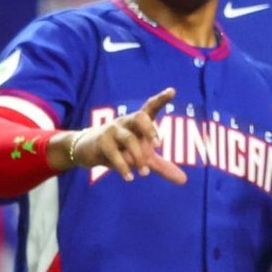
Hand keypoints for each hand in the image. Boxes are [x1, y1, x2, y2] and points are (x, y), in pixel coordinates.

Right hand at [64, 88, 187, 183]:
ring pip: (129, 139)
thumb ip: (162, 167)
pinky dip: (123, 167)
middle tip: (159, 145)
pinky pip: (114, 153)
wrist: (87, 151)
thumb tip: (184, 180)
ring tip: (144, 173)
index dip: (161, 99)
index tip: (172, 91)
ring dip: (139, 158)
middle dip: (150, 129)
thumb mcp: (143, 157)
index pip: (150, 107)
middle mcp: (126, 122)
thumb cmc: (121, 149)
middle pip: (140, 117)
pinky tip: (130, 177)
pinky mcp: (101, 142)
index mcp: (138, 122)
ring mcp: (112, 130)